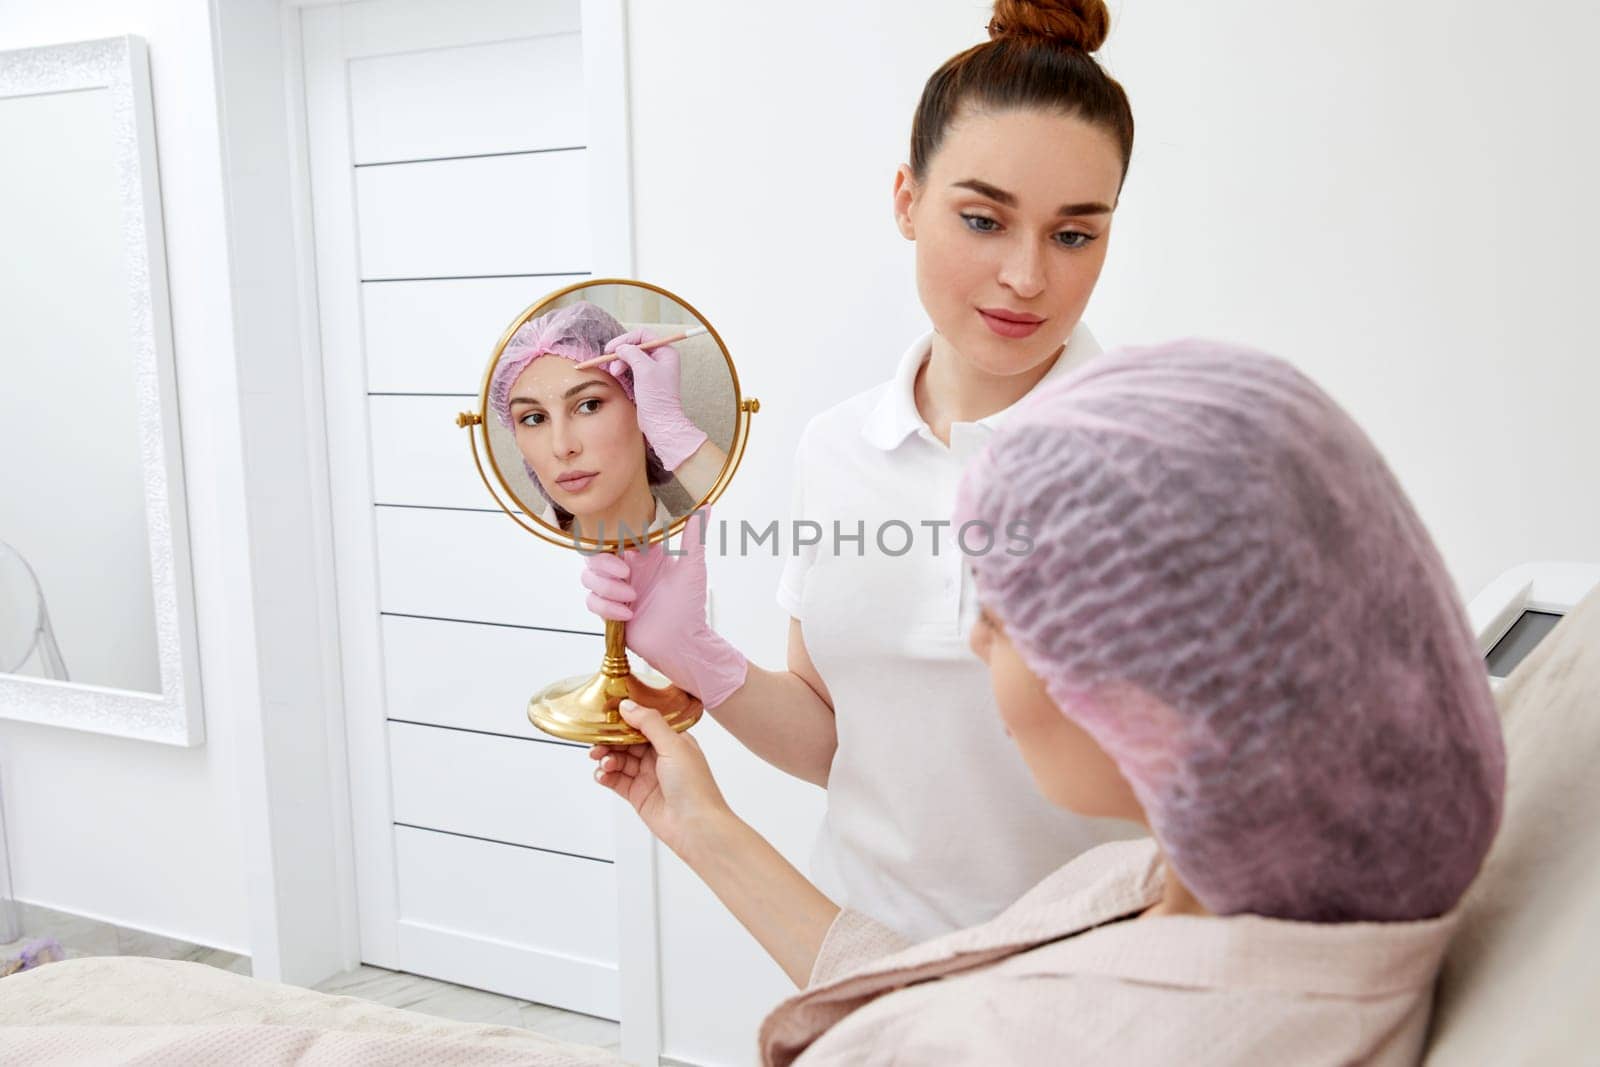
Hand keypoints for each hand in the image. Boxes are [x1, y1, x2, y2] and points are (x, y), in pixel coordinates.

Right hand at [580, 508, 748, 708]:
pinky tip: (628, 615)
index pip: (614, 537)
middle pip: (593, 556)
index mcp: (642, 556)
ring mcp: (615, 591)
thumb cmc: (690, 604)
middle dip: (605, 565)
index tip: (624, 548)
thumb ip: (694, 536)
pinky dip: (607, 608)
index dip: (611, 538)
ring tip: (632, 598)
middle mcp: (626, 571)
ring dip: (607, 587)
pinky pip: (592, 602)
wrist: (683, 642)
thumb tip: (706, 506)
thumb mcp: (692, 566)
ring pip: (588, 578)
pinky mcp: (608, 612)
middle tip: (627, 574)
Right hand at [592, 699, 730, 858]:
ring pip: (620, 760)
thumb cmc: (695, 787)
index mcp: (673, 741)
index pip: (644, 723)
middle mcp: (660, 757)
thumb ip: (649, 723)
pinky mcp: (637, 794)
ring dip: (607, 757)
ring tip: (604, 760)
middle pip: (628, 742)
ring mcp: (648, 776)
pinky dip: (606, 775)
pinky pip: (615, 780)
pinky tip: (603, 774)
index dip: (625, 720)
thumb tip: (628, 706)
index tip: (607, 715)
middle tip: (598, 741)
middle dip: (611, 740)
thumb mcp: (674, 746)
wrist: (696, 827)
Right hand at [603, 328, 708, 470]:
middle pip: (636, 346)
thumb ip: (632, 353)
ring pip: (631, 358)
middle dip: (621, 353)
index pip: (643, 335)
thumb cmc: (657, 397)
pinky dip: (622, 370)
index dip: (626, 339)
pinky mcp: (646, 381)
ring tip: (614, 373)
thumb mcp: (644, 370)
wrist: (660, 422)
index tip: (612, 348)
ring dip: (620, 363)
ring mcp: (653, 370)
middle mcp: (661, 359)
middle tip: (610, 363)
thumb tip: (621, 347)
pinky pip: (630, 369)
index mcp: (666, 352)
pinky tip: (616, 376)